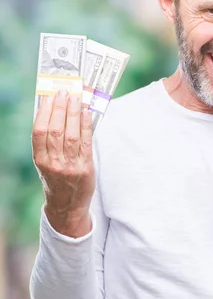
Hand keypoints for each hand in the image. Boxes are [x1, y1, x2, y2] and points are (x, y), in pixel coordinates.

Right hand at [32, 90, 94, 237]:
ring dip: (74, 113)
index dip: (44, 112)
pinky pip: (86, 142)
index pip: (39, 132)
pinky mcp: (85, 167)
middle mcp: (53, 163)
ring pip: (71, 134)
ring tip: (76, 98)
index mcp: (40, 160)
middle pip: (55, 130)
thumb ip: (48, 142)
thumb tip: (54, 112)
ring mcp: (70, 165)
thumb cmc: (56, 179)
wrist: (67, 205)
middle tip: (64, 92)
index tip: (49, 97)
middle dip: (60, 109)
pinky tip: (86, 113)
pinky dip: (86, 125)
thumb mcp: (46, 162)